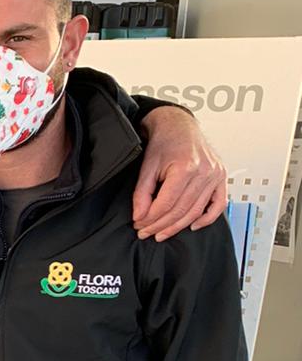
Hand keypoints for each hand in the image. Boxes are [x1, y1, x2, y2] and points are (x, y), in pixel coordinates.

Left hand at [133, 107, 226, 241]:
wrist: (180, 127)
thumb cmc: (165, 143)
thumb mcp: (147, 167)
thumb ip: (142, 193)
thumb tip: (140, 217)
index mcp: (186, 167)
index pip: (166, 204)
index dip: (150, 219)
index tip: (139, 226)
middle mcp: (204, 171)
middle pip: (180, 211)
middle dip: (160, 226)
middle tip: (146, 233)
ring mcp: (215, 175)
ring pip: (196, 212)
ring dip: (177, 227)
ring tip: (161, 233)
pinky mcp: (221, 177)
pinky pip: (218, 205)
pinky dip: (207, 219)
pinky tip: (192, 226)